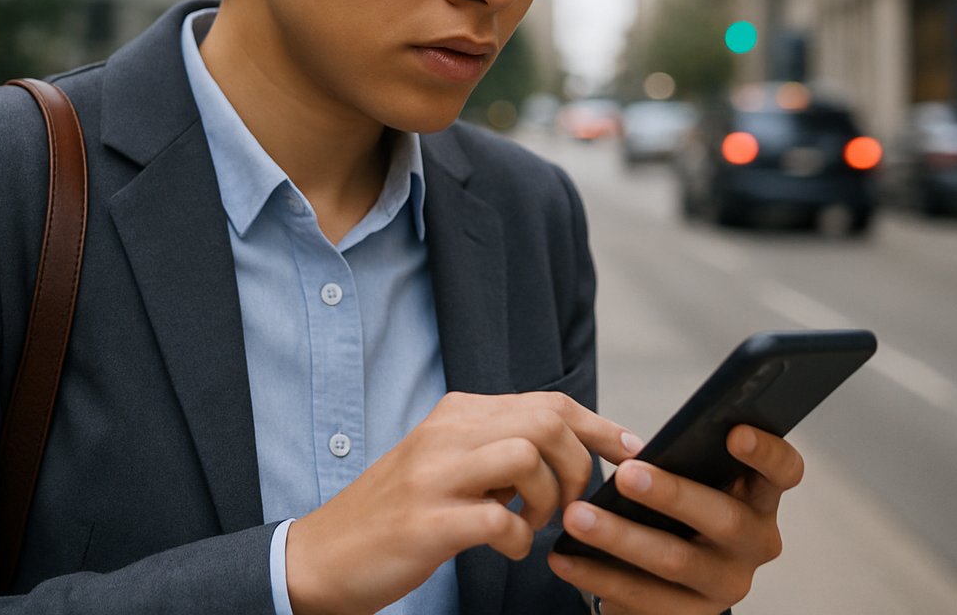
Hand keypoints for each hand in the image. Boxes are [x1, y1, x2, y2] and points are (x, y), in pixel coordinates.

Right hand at [284, 390, 638, 614]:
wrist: (323, 554)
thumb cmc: (399, 514)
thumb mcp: (449, 463)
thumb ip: (499, 448)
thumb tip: (571, 450)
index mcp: (457, 414)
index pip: (549, 402)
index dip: (601, 427)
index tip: (632, 453)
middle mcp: (446, 433)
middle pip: (547, 420)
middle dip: (579, 467)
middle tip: (567, 505)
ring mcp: (433, 475)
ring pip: (528, 456)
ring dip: (549, 500)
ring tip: (532, 524)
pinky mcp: (426, 521)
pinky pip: (499, 518)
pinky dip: (518, 539)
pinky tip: (507, 548)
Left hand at [545, 425, 804, 613]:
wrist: (667, 577)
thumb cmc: (676, 508)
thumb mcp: (689, 480)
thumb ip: (680, 460)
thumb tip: (632, 450)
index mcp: (759, 498)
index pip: (784, 471)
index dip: (766, 452)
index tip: (735, 432)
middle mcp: (754, 542)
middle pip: (723, 518)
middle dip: (672, 494)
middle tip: (625, 476)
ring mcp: (725, 584)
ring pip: (675, 561)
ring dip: (620, 537)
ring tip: (575, 517)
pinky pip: (643, 599)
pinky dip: (598, 575)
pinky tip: (566, 558)